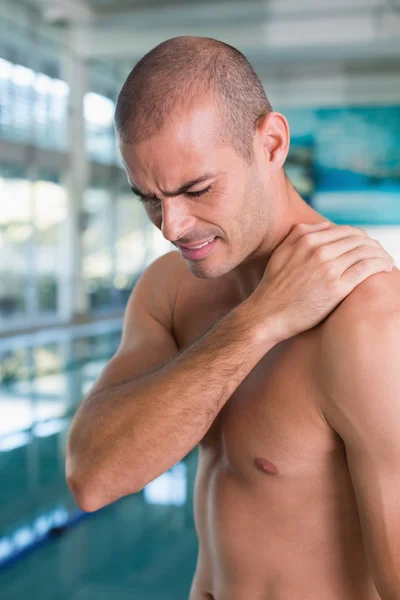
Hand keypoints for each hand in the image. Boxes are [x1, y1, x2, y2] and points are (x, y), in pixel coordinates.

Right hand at [250, 221, 393, 341]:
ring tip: (387, 262)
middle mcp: (319, 251)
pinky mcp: (336, 288)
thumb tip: (325, 225)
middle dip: (373, 244)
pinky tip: (386, 268)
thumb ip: (300, 233)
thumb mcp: (281, 252)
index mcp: (307, 240)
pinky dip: (380, 265)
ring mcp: (328, 268)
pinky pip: (366, 269)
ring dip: (381, 254)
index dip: (360, 237)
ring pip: (365, 252)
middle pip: (358, 239)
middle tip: (381, 254)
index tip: (367, 245)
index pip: (345, 231)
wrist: (267, 314)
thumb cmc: (274, 287)